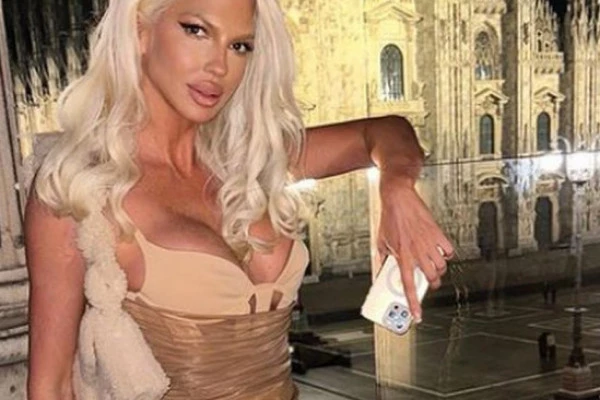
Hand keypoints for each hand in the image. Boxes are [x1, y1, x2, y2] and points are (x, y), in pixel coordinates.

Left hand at [376, 173, 454, 322]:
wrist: (398, 197)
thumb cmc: (389, 218)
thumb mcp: (381, 241)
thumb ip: (383, 259)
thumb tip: (381, 272)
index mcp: (401, 255)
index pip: (408, 285)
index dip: (413, 303)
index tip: (417, 316)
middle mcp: (416, 251)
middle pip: (430, 278)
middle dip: (431, 285)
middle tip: (427, 283)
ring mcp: (428, 242)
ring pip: (441, 267)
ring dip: (438, 271)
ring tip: (432, 267)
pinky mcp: (437, 233)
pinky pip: (449, 250)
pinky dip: (447, 254)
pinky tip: (440, 252)